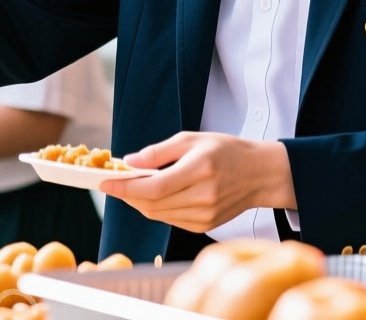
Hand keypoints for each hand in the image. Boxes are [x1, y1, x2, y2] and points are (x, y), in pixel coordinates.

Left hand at [99, 133, 295, 234]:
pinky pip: (171, 220)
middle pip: (152, 204)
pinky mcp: (205, 226)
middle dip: (128, 195)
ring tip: (132, 188)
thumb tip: (128, 162)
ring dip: (140, 203)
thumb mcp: (192, 139)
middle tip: (114, 183)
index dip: (125, 187)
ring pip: (159, 215)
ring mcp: (206, 215)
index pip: (153, 187)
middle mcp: (204, 196)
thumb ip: (158, 152)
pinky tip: (155, 197)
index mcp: (199, 170)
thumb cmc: (227, 151)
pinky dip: (157, 210)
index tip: (104, 183)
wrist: (260, 174)